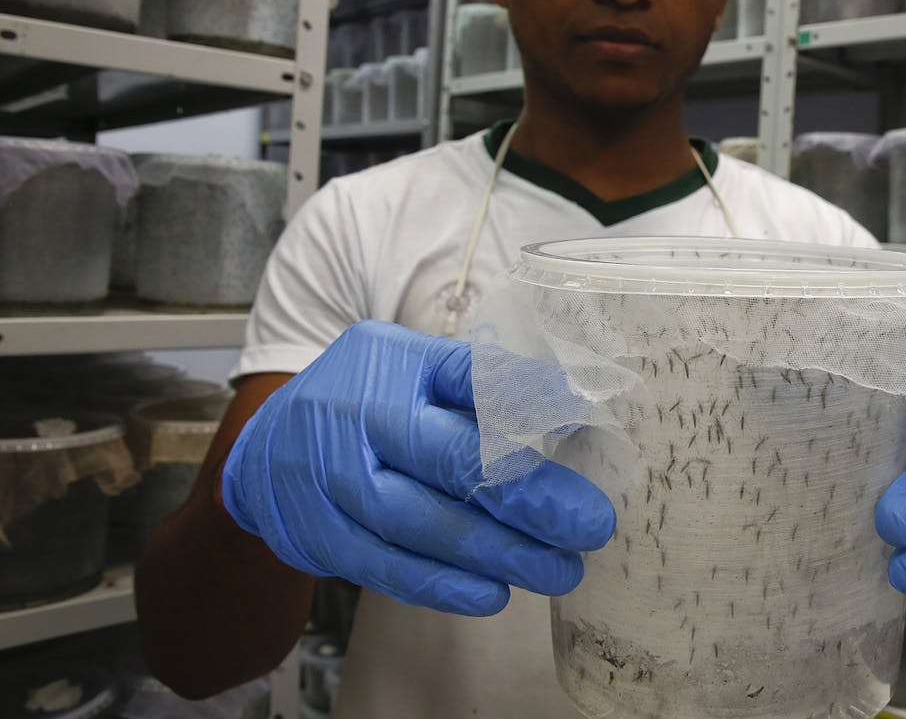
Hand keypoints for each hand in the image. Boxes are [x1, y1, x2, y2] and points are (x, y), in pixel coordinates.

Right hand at [221, 320, 616, 615]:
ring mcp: (329, 478)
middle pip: (449, 461)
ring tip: (557, 570)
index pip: (467, 383)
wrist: (264, 445)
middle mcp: (356, 416)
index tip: (580, 436)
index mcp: (393, 364)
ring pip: (420, 523)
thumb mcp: (417, 366)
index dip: (525, 409)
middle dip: (528, 499)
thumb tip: (570, 406)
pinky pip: (386, 567)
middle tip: (589, 528)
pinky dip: (442, 585)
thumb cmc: (367, 397)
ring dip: (496, 553)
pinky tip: (492, 593)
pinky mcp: (316, 536)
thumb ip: (485, 384)